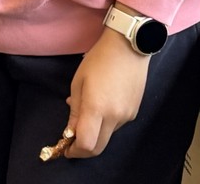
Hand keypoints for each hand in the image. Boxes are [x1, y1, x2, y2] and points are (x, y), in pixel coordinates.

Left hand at [63, 28, 150, 157]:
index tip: (66, 148)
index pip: (86, 144)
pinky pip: (116, 126)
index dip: (74, 150)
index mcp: (97, 108)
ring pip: (107, 136)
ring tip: (86, 113)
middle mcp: (114, 117)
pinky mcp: (134, 112)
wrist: (128, 47)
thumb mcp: (78, 82)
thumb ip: (75, 109)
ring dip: (95, 133)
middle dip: (84, 149)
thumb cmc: (98, 60)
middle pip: (98, 148)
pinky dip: (105, 123)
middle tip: (73, 141)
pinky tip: (101, 105)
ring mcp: (126, 116)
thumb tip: (71, 131)